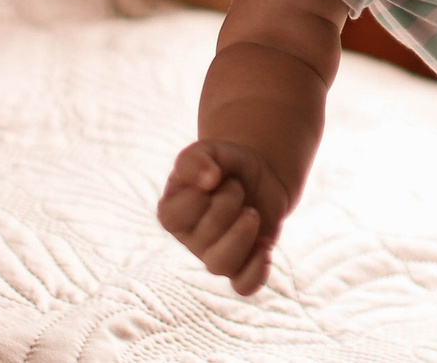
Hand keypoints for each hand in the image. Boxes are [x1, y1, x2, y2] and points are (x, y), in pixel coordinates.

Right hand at [159, 139, 295, 294]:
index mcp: (172, 214)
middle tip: (237, 187)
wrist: (258, 173)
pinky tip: (265, 246)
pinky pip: (244, 286)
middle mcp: (190, 240)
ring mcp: (214, 256)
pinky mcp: (243, 266)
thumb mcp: (207, 150)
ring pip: (221, 265)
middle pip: (204, 237)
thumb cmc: (224, 163)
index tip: (215, 175)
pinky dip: (256, 272)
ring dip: (243, 234)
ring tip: (252, 213)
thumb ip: (195, 159)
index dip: (202, 192)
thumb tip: (208, 179)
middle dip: (229, 202)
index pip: (177, 216)